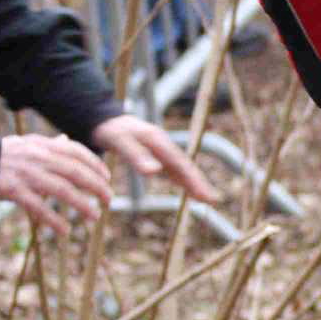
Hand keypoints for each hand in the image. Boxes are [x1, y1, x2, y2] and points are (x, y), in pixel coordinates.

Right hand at [0, 133, 113, 234]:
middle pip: (75, 172)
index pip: (77, 152)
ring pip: (62, 190)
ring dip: (81, 205)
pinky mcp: (14, 190)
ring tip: (94, 216)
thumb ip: (48, 145)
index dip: (95, 165)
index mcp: (43, 145)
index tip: (107, 178)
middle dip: (96, 186)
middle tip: (109, 199)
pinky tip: (65, 230)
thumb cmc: (4, 155)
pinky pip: (38, 207)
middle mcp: (39, 158)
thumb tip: (66, 140)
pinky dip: (53, 220)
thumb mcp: (27, 144)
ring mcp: (27, 174)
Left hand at [91, 113, 216, 202]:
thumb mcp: (120, 142)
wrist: (106, 120)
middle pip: (185, 165)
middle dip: (199, 182)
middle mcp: (164, 144)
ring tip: (207, 198)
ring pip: (181, 167)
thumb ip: (136, 156)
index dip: (193, 179)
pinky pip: (173, 168)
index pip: (180, 163)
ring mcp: (162, 149)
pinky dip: (182, 179)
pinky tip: (188, 189)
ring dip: (194, 182)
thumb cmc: (112, 131)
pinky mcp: (158, 154)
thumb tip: (154, 172)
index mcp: (158, 141)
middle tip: (213, 200)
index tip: (204, 194)